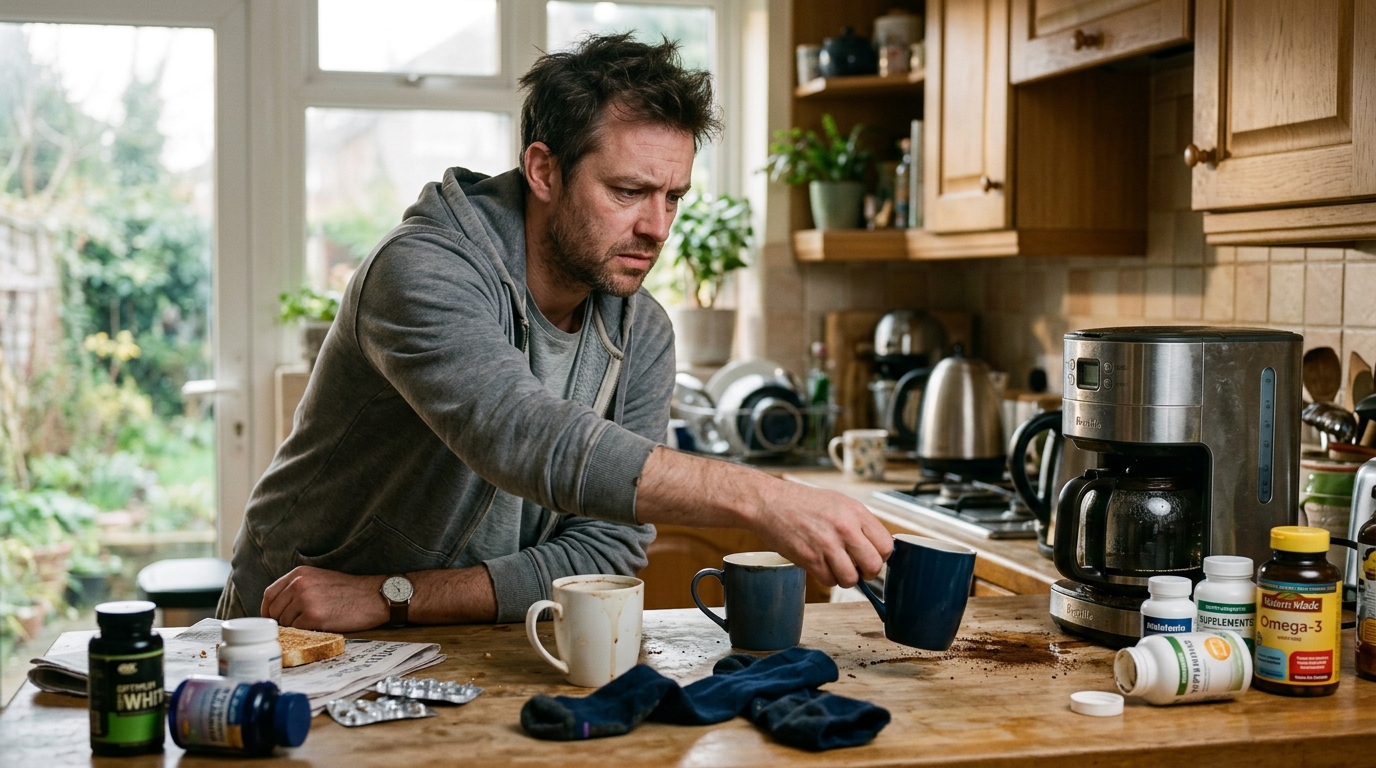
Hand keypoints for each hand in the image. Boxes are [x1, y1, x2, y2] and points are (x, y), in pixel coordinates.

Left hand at [260, 566, 387, 631]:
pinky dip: (305, 632)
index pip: (269, 594)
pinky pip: (297, 630)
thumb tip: (278, 609)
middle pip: (274, 611)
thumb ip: (298, 588)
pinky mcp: (314, 616)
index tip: (272, 620)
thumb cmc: (350, 591)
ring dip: (295, 628)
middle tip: (295, 627)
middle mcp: (299, 584)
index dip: (267, 610)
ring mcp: (305, 600)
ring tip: (314, 624)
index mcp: (299, 573)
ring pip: (285, 623)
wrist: (375, 596)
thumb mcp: (320, 579)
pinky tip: (320, 627)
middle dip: (282, 622)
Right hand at [746, 481, 892, 588]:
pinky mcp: (810, 559)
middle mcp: (845, 528)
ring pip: (851, 579)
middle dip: (867, 572)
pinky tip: (820, 564)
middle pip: (874, 566)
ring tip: (836, 566)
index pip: (886, 546)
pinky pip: (829, 581)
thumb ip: (860, 523)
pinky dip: (826, 577)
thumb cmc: (803, 503)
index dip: (880, 556)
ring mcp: (827, 544)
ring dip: (845, 578)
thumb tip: (876, 548)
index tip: (871, 556)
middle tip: (856, 567)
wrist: (769, 503)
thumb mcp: (839, 503)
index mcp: (856, 512)